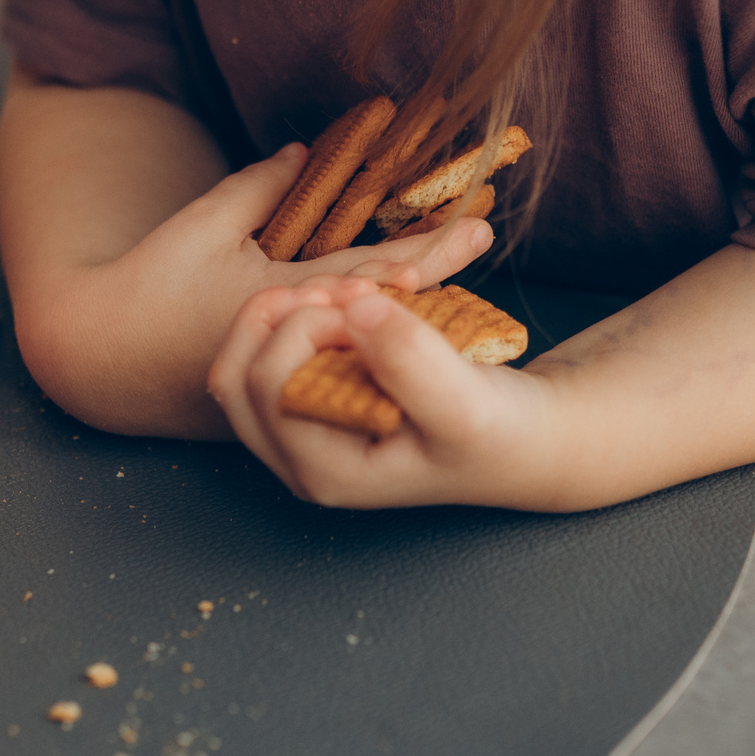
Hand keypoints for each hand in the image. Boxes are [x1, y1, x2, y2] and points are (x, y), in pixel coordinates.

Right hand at [13, 139, 495, 438]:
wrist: (104, 359)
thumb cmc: (150, 283)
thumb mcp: (203, 223)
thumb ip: (259, 187)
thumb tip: (305, 151)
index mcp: (282, 298)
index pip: (374, 271)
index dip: (430, 249)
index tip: (478, 226)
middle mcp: (296, 339)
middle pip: (384, 305)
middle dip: (437, 271)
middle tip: (484, 237)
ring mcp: (289, 365)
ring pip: (366, 335)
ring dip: (415, 305)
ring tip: (464, 274)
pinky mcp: (278, 380)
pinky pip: (339, 355)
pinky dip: (375, 333)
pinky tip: (408, 318)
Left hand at [207, 279, 558, 509]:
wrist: (519, 435)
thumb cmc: (496, 429)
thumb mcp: (466, 402)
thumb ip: (410, 361)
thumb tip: (352, 310)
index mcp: (322, 471)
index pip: (267, 385)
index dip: (306, 327)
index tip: (367, 298)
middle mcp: (297, 458)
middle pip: (235, 373)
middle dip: (287, 311)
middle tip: (352, 284)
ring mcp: (298, 431)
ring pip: (246, 356)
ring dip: (289, 307)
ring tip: (353, 287)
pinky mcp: (310, 402)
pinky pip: (271, 348)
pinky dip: (303, 312)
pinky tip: (355, 295)